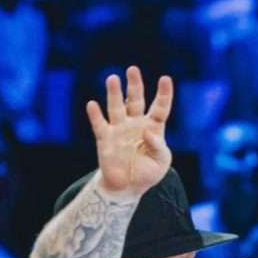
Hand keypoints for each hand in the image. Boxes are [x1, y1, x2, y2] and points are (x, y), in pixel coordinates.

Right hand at [85, 67, 174, 197]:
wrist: (127, 188)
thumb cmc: (147, 173)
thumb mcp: (161, 162)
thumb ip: (158, 147)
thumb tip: (148, 132)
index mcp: (153, 127)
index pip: (160, 107)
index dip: (164, 94)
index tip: (165, 79)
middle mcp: (135, 124)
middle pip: (135, 100)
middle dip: (134, 85)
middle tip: (132, 70)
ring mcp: (119, 130)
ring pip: (117, 107)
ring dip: (114, 94)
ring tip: (112, 78)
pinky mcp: (105, 139)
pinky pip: (100, 125)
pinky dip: (95, 115)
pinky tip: (92, 104)